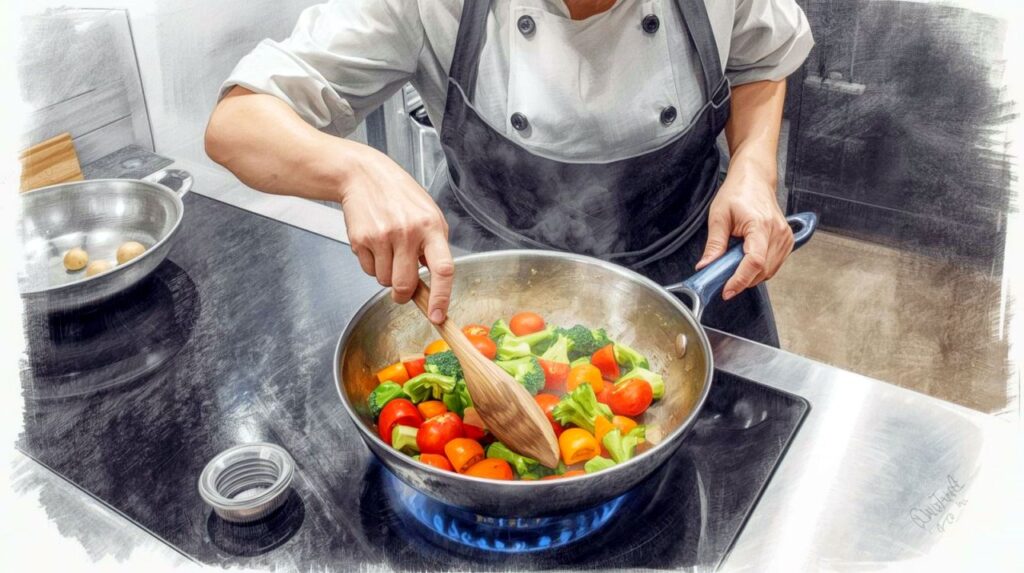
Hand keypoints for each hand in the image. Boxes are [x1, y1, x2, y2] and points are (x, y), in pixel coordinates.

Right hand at [339, 147, 453, 322]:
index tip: (437, 316)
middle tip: (403, 289)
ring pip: (384, 281)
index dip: (441, 297)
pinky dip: (372, 265)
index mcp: (432, 227)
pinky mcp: (361, 239)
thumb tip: (433, 284)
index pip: (444, 269)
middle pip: (405, 284)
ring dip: (386, 274)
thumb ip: (434, 246)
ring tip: (388, 249)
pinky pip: (368, 270)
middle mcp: (408, 232)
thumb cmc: (400, 196)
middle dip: (403, 294)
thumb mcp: (428, 214)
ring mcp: (382, 236)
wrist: (364, 175)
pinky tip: (374, 243)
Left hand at [695, 163, 793, 300]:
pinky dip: (759, 269)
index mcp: (760, 225)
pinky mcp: (787, 241)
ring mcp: (786, 238)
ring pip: (769, 271)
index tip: (726, 291)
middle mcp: (778, 233)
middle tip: (722, 279)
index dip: (739, 280)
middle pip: (762, 270)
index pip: (754, 262)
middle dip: (741, 280)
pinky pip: (773, 265)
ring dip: (750, 276)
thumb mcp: (718, 216)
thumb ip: (714, 245)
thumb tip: (705, 267)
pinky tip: (745, 261)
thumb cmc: (738, 192)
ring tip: (733, 265)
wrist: (755, 179)